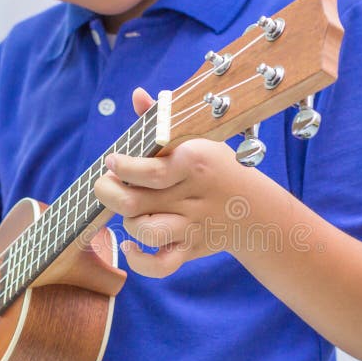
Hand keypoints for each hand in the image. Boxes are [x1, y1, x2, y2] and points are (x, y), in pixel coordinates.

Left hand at [94, 88, 252, 276]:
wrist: (256, 209)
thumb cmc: (217, 167)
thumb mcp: (199, 137)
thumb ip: (162, 119)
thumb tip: (137, 95)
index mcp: (193, 163)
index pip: (149, 170)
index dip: (121, 167)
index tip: (112, 161)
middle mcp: (191, 196)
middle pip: (134, 202)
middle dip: (108, 193)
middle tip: (106, 184)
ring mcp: (191, 225)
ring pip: (145, 231)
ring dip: (126, 223)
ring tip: (128, 211)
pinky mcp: (190, 249)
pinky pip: (161, 265)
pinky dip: (140, 261)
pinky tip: (131, 246)